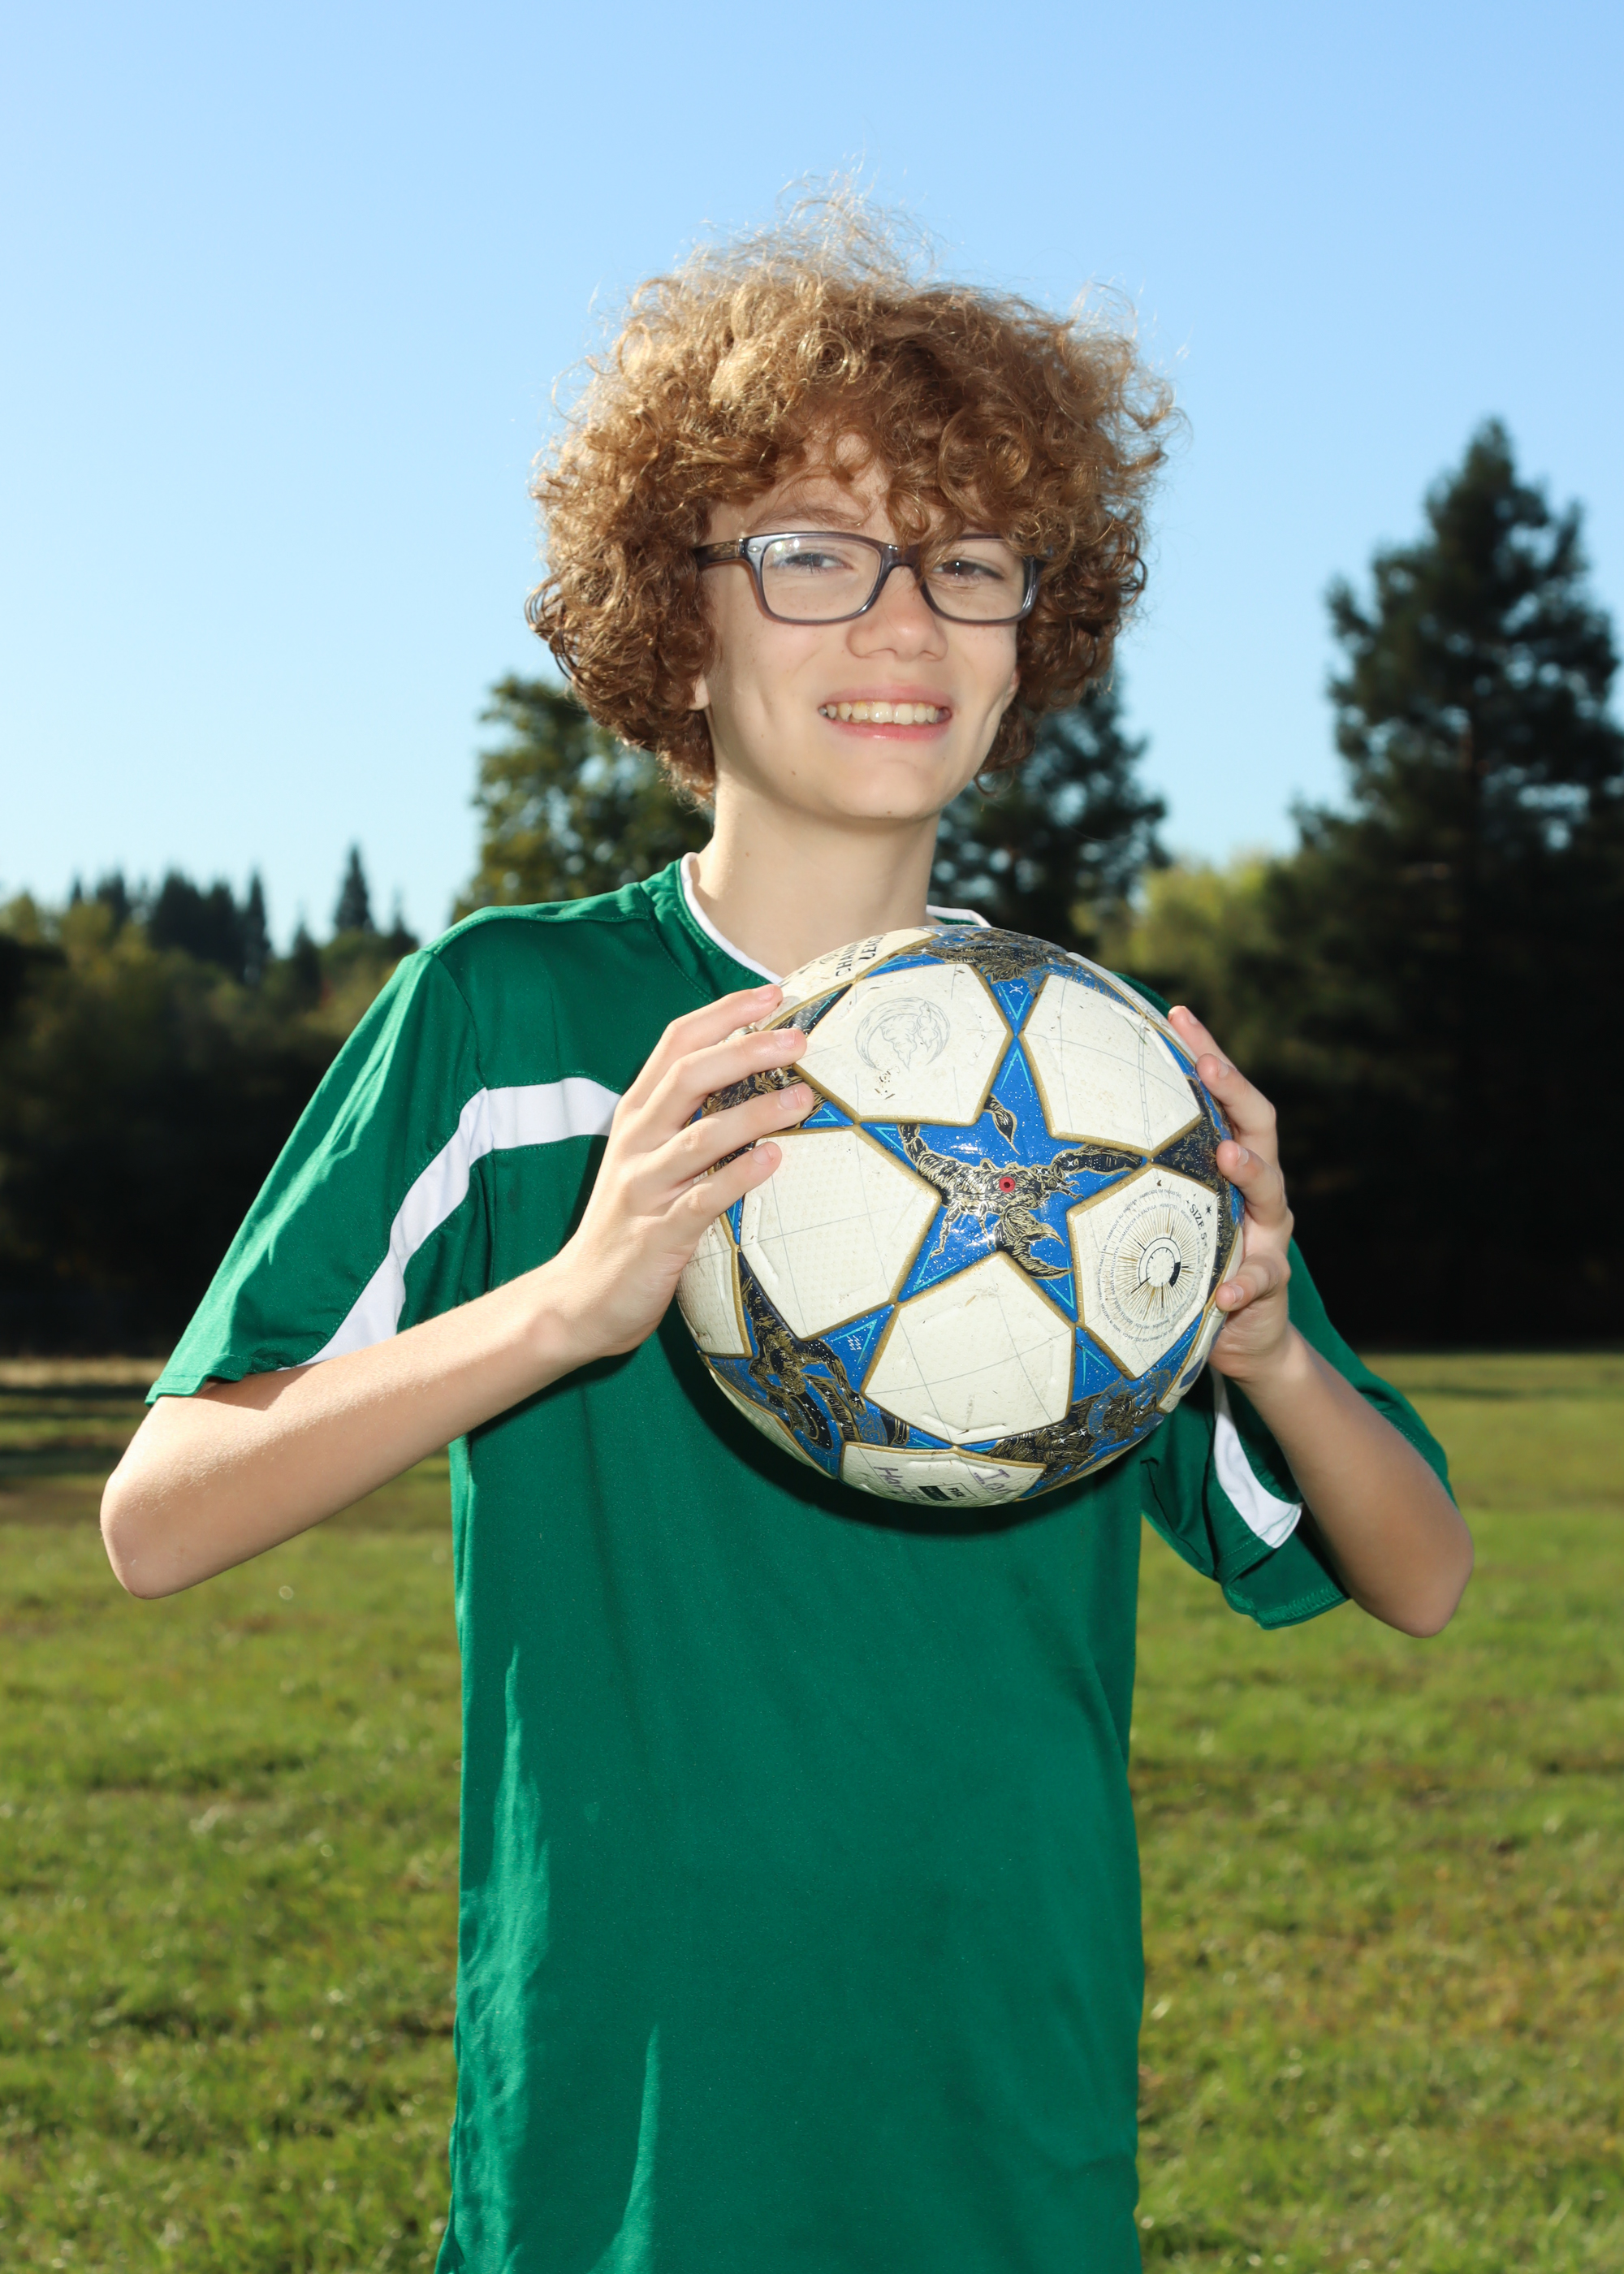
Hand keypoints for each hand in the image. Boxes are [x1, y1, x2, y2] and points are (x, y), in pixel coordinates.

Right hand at [541, 984, 810, 1362]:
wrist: (576, 1300)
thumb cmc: (629, 1224)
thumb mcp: (648, 1159)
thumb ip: (688, 1120)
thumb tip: (754, 1082)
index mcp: (636, 1115)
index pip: (675, 1044)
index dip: (723, 1013)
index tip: (772, 994)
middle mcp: (636, 1142)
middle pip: (688, 1076)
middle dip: (745, 1050)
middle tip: (798, 1038)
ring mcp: (644, 1186)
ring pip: (700, 1136)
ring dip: (754, 1112)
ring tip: (802, 1097)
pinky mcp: (657, 1235)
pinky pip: (702, 1199)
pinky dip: (737, 1177)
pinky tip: (773, 1160)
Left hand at [1167, 1004, 1295, 1386]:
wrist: (1244, 1334)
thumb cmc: (1192, 1260)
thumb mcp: (1168, 1213)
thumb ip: (1141, 1177)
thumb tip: (1062, 1133)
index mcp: (1233, 1163)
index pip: (1226, 1097)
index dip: (1208, 1053)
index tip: (1178, 1014)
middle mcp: (1259, 1190)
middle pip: (1260, 1126)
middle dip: (1235, 1091)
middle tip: (1208, 1066)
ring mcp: (1269, 1235)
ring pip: (1271, 1192)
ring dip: (1249, 1170)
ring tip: (1227, 1155)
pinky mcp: (1269, 1284)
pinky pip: (1262, 1280)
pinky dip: (1245, 1282)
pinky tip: (1226, 1289)